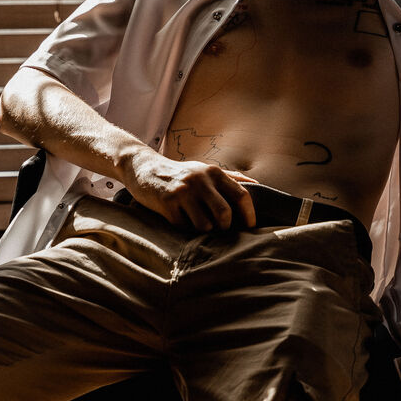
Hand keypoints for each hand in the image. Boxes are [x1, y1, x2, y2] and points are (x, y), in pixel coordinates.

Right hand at [122, 149, 257, 230]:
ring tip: (196, 225)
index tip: (249, 228)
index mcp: (214, 172)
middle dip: (225, 228)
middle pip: (224, 214)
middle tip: (221, 232)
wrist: (143, 168)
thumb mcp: (205, 170)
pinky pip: (183, 227)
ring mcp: (183, 191)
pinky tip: (179, 220)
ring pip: (204, 225)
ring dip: (203, 231)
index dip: (249, 215)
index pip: (242, 195)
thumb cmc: (180, 174)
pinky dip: (184, 229)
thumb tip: (257, 185)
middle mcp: (200, 180)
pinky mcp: (167, 203)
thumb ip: (230, 178)